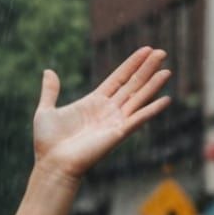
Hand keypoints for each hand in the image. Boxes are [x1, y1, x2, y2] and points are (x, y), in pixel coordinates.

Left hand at [32, 47, 171, 180]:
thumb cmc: (48, 143)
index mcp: (94, 102)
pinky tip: (166, 100)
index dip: (131, 64)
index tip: (146, 49)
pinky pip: (138, 119)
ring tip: (167, 70)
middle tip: (161, 52)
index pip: (118, 78)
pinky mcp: (118, 134)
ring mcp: (114, 122)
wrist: (52, 165)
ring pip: (138, 98)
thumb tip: (48, 71)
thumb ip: (50, 91)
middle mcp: (107, 110)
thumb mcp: (46, 111)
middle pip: (132, 85)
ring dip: (153, 85)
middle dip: (146, 68)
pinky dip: (152, 110)